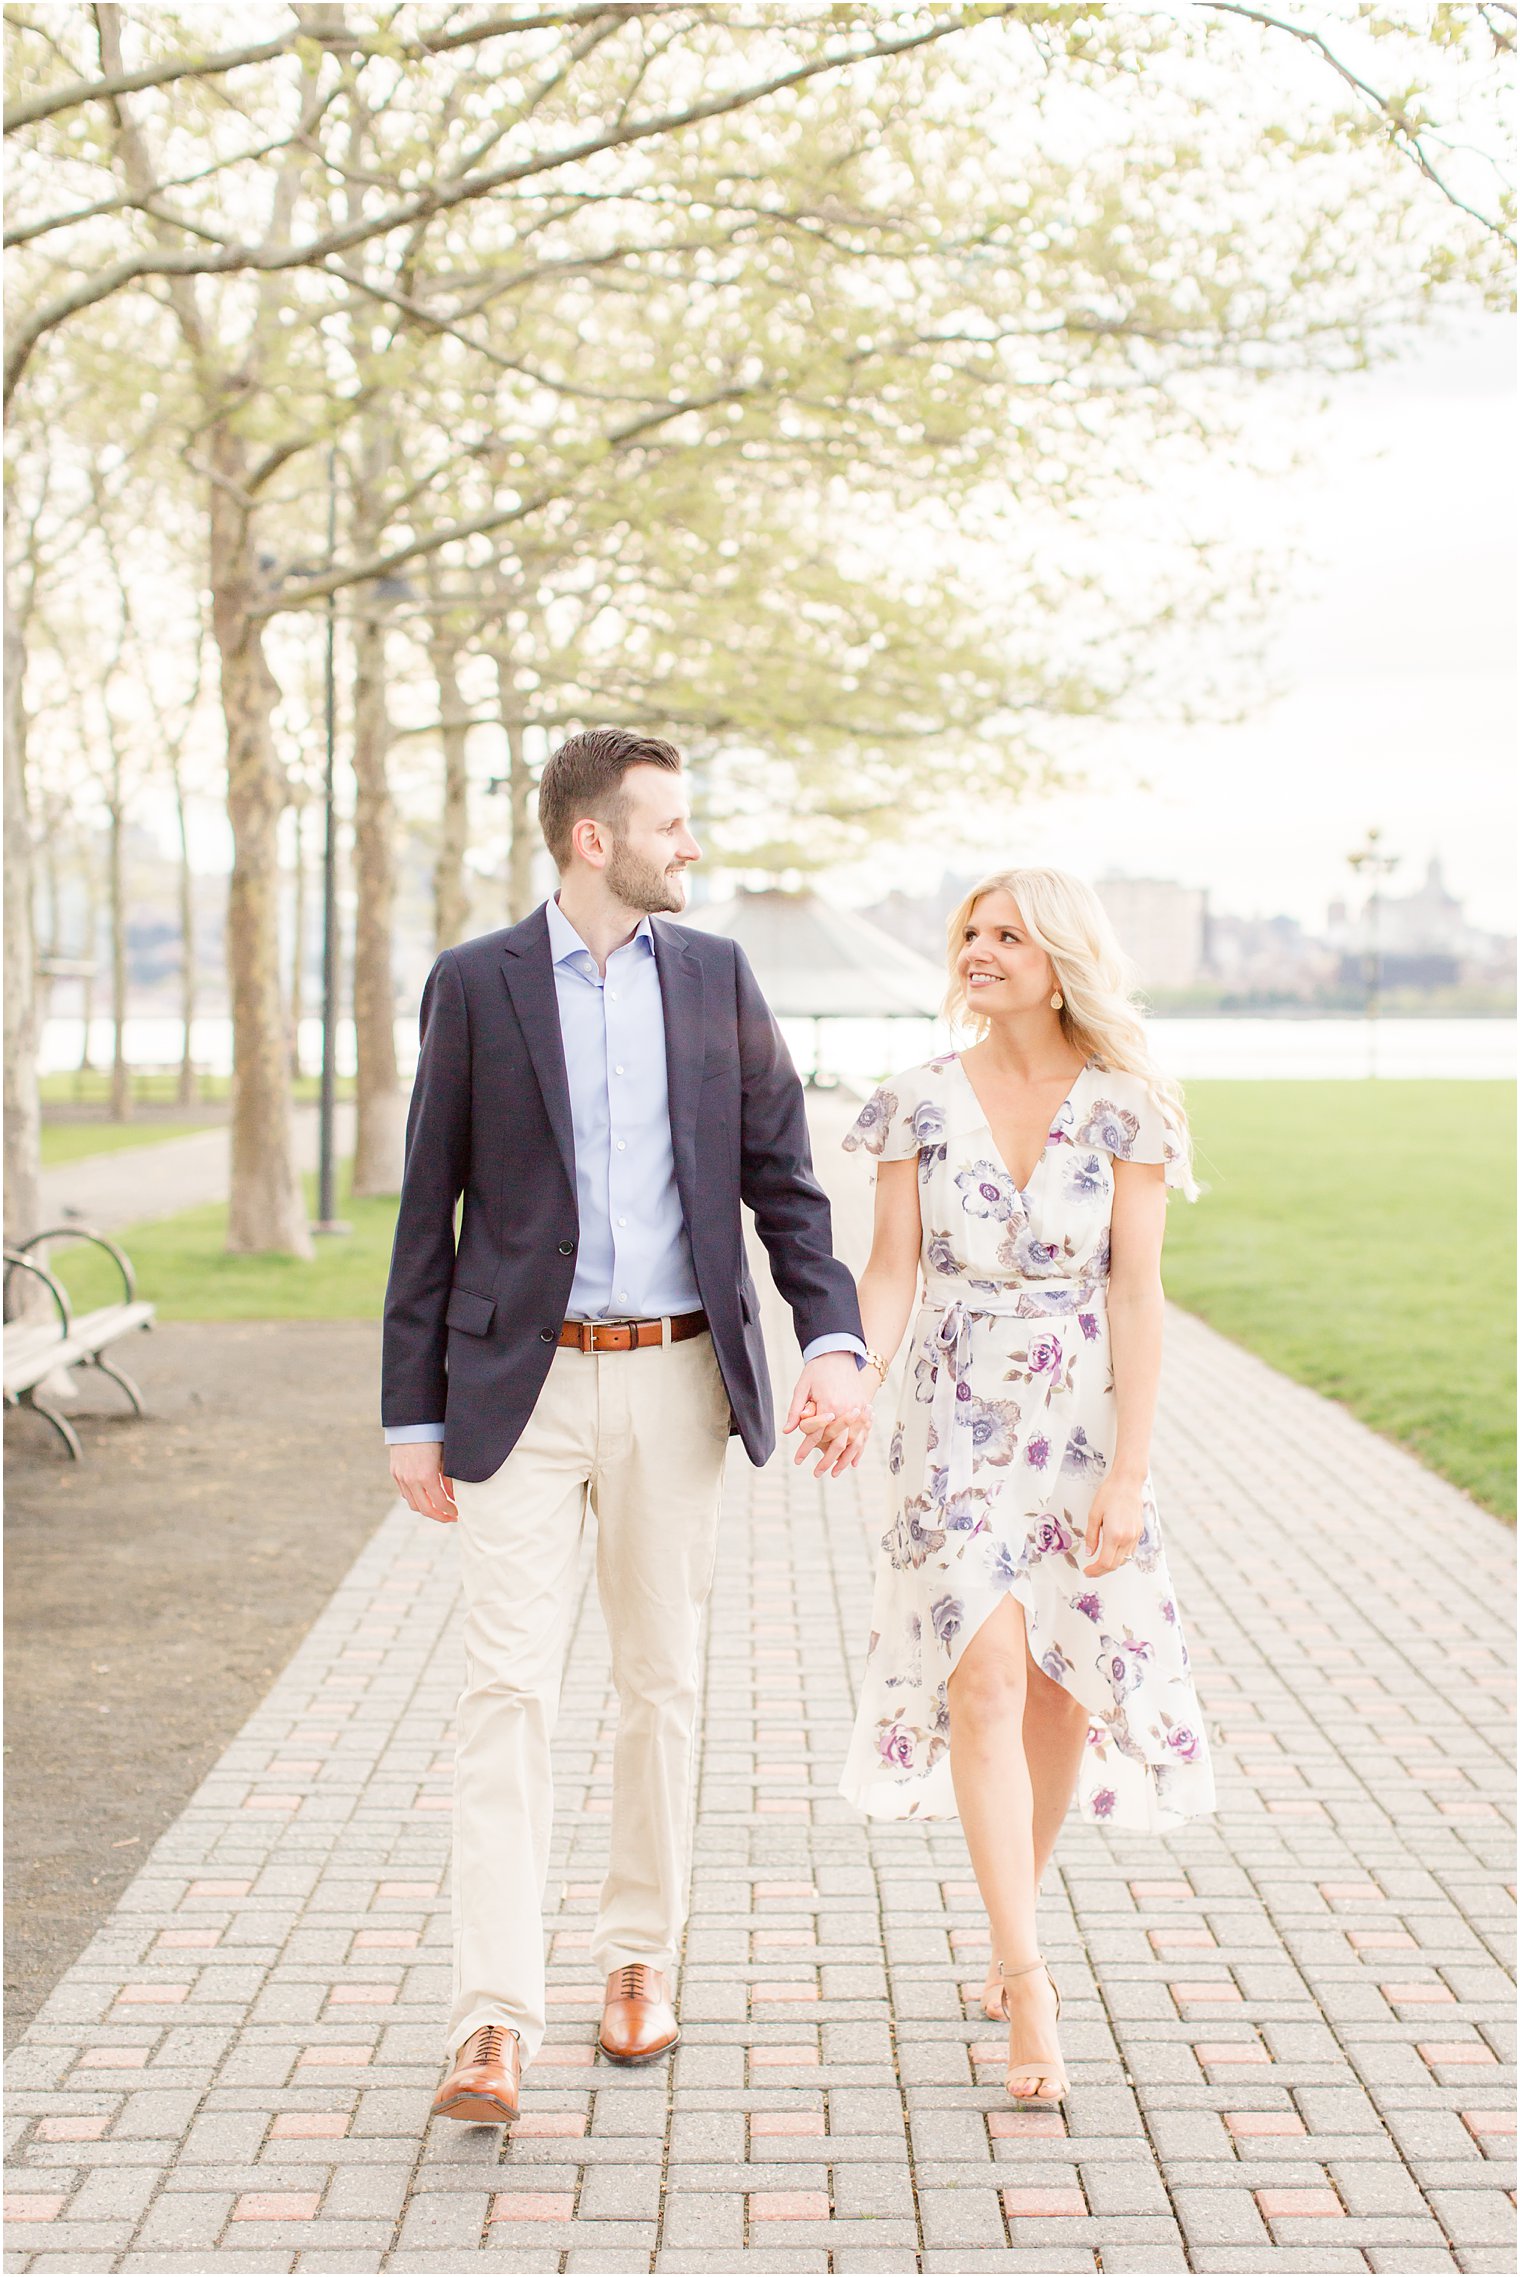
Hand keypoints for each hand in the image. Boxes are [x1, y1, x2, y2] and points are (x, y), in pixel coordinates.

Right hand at [390, 1441, 457, 1523]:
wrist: (412, 1420)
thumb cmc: (434, 1435)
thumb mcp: (446, 1457)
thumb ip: (449, 1479)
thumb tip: (452, 1497)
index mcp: (427, 1476)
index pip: (439, 1503)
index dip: (449, 1512)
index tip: (457, 1514)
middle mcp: (411, 1479)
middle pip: (425, 1509)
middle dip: (439, 1516)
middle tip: (449, 1517)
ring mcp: (401, 1477)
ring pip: (412, 1504)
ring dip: (426, 1509)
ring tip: (438, 1509)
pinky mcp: (395, 1472)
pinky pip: (404, 1493)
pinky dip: (415, 1499)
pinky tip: (425, 1497)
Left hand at [784, 1353, 872, 1475]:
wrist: (839, 1353)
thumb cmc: (817, 1370)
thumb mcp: (802, 1388)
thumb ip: (796, 1410)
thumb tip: (786, 1431)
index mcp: (829, 1405)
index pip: (816, 1434)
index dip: (806, 1449)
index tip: (798, 1461)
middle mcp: (846, 1409)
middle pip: (837, 1443)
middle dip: (827, 1461)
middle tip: (817, 1473)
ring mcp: (858, 1409)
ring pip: (854, 1442)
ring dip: (844, 1460)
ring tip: (836, 1473)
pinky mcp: (865, 1407)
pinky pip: (864, 1433)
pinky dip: (860, 1449)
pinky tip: (853, 1462)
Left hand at [1082, 1474, 1143, 1576]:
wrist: (1127, 1483)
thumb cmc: (1109, 1494)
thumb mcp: (1094, 1514)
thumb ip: (1092, 1536)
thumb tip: (1090, 1553)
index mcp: (1114, 1535)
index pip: (1105, 1563)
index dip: (1095, 1571)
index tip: (1087, 1571)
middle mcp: (1127, 1538)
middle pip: (1115, 1565)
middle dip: (1101, 1571)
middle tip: (1091, 1570)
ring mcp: (1135, 1536)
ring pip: (1124, 1560)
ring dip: (1111, 1564)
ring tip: (1099, 1561)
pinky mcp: (1139, 1532)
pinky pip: (1130, 1551)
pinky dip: (1120, 1556)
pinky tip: (1111, 1551)